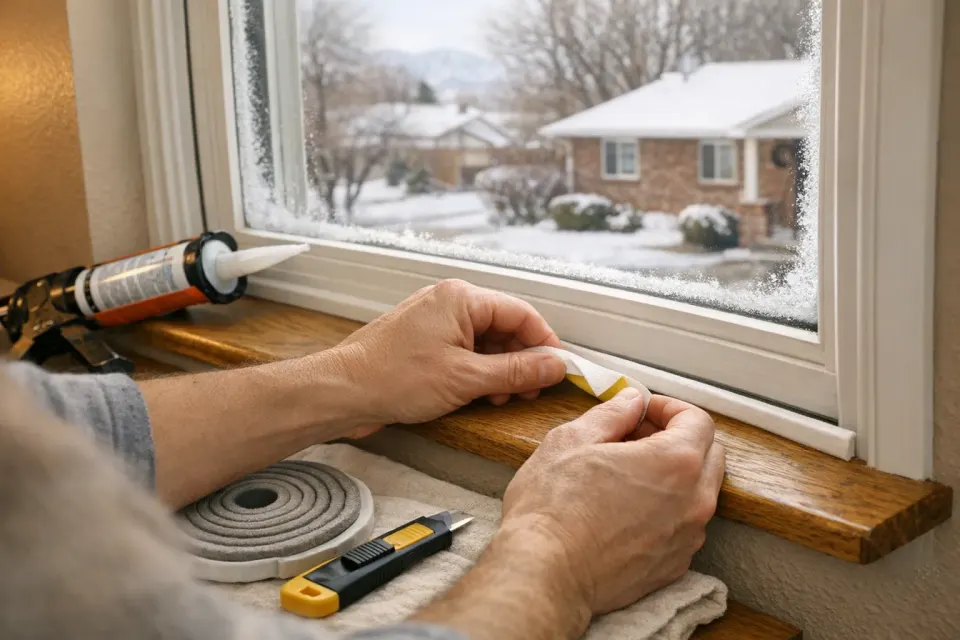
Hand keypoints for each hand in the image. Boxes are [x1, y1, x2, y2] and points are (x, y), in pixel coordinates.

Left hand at [332, 279, 567, 427]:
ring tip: (504, 398)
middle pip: (504, 326)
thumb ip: (516, 371)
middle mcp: (449, 302)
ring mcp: (434, 322)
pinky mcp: (424, 342)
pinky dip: (478, 372)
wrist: (342, 392)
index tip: (559, 369)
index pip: (521, 313)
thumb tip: (554, 366)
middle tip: (532, 391)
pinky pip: (464, 351)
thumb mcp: (466, 379)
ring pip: (485, 342)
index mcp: (461, 298)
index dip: (545, 342)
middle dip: (522, 360)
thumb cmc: (393, 378)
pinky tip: (481, 395)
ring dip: (500, 370)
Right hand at [501, 389, 724, 615]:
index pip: (698, 420)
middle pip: (709, 455)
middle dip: (678, 438)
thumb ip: (611, 414)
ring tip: (628, 474)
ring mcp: (687, 538)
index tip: (645, 410)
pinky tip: (627, 509)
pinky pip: (683, 526)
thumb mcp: (572, 440)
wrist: (545, 572)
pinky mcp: (674, 565)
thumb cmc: (553, 507)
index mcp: (675, 463)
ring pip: (698, 492)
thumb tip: (631, 402)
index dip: (669, 408)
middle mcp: (694, 502)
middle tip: (637, 436)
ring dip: (674, 476)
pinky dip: (666, 510)